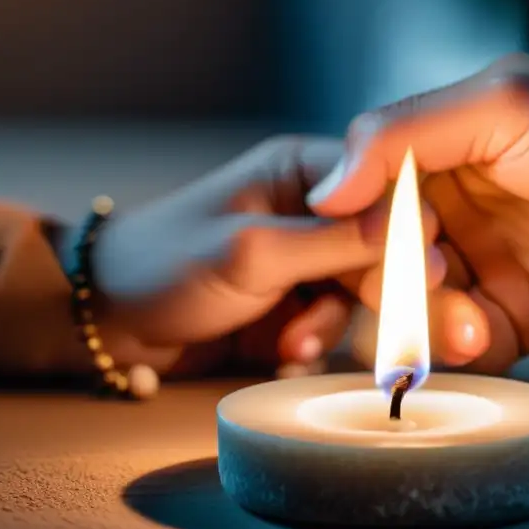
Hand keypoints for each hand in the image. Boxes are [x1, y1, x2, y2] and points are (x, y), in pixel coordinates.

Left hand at [79, 136, 441, 376]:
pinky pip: (331, 325)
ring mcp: (302, 261)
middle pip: (382, 247)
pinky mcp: (291, 304)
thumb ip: (334, 242)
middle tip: (390, 332)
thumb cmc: (165, 265)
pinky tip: (282, 353)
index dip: (409, 234)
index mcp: (303, 174)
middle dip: (380, 293)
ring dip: (334, 326)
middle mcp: (311, 212)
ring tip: (292, 345)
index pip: (385, 191)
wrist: (107, 322)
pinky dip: (313, 343)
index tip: (421, 279)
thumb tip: (419, 230)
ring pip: (361, 294)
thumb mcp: (252, 251)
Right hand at [310, 31, 528, 373]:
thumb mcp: (503, 103)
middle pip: (381, 264)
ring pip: (419, 314)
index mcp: (443, 151)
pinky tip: (488, 340)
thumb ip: (400, 135)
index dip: (359, 229)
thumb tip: (318, 195)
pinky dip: (464, 357)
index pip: (363, 199)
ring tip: (479, 320)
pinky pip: (471, 352)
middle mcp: (460, 212)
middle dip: (394, 284)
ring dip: (430, 326)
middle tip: (441, 281)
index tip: (379, 245)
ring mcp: (494, 269)